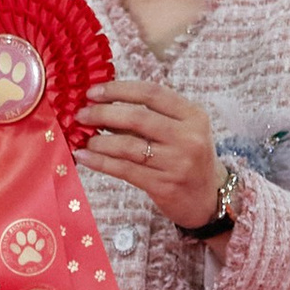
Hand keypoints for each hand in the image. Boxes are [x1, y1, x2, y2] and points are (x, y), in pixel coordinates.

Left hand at [75, 79, 219, 228]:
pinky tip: (84, 158)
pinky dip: (100, 162)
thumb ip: (148, 118)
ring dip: (99, 141)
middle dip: (103, 113)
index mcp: (193, 116)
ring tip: (83, 139)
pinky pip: (124, 170)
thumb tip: (101, 106)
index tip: (93, 92)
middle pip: (138, 118)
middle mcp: (188, 137)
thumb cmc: (187, 159)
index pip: (152, 93)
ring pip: (128, 146)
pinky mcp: (164, 186)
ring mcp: (177, 163)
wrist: (208, 199)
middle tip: (81, 115)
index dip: (119, 90)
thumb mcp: (180, 132)